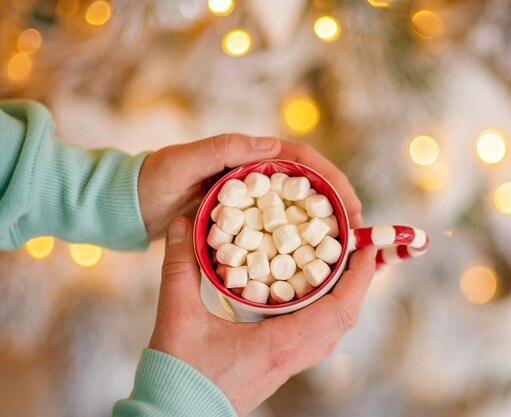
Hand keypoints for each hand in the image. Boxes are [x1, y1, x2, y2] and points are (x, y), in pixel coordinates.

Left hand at [137, 135, 363, 239]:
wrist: (129, 208)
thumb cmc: (151, 181)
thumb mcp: (181, 162)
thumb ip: (221, 150)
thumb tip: (272, 145)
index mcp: (247, 154)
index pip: (302, 160)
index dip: (331, 179)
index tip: (350, 204)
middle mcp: (255, 174)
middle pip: (310, 185)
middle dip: (339, 204)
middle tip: (359, 233)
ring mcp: (252, 199)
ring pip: (299, 208)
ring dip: (325, 225)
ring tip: (346, 249)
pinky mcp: (245, 221)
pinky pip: (281, 228)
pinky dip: (300, 241)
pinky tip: (313, 260)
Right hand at [149, 217, 376, 415]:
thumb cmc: (177, 377)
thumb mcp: (177, 317)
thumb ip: (180, 267)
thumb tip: (182, 223)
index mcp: (279, 344)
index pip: (340, 310)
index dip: (360, 276)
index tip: (365, 246)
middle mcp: (292, 356)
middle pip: (344, 317)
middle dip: (356, 280)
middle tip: (352, 247)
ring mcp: (288, 364)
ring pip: (332, 329)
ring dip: (341, 295)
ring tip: (336, 264)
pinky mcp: (278, 365)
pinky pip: (316, 334)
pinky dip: (323, 308)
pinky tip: (306, 292)